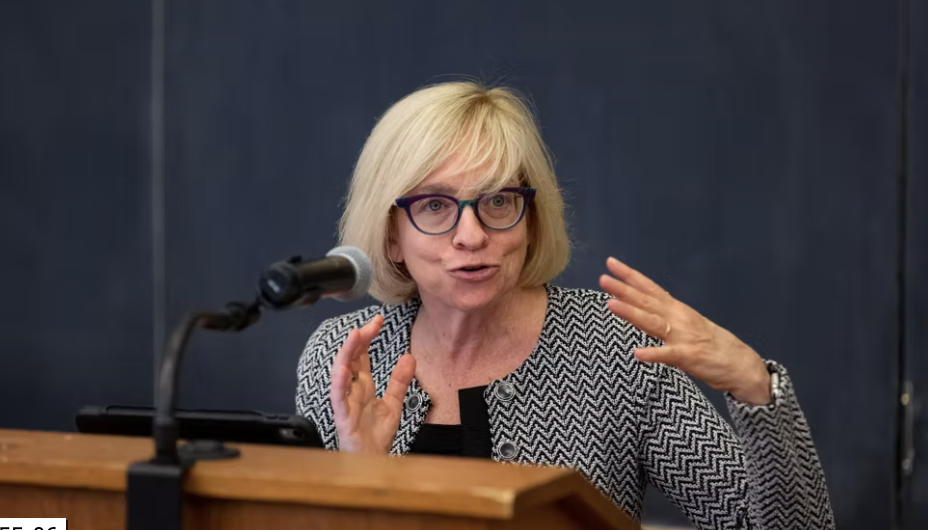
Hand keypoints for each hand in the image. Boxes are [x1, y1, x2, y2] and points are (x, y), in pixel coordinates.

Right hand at [330, 314, 416, 453]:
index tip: (378, 320)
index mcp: (362, 385)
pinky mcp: (343, 417)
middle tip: (369, 324)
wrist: (372, 461)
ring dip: (346, 354)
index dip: (367, 337)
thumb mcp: (394, 403)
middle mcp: (351, 390)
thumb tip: (410, 357)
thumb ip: (400, 381)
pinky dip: (339, 383)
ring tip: (355, 336)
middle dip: (358, 340)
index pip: (362, 355)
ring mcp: (345, 402)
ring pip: (340, 373)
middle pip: (351, 359)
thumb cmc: (376, 434)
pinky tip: (343, 370)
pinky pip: (338, 398)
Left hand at [599, 257, 771, 404]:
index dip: (631, 276)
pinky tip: (638, 353)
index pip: (650, 288)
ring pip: (653, 323)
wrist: (742, 365)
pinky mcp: (690, 357)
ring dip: (632, 313)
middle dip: (624, 290)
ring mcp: (684, 337)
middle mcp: (679, 318)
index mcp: (677, 310)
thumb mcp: (687, 324)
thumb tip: (639, 309)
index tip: (611, 264)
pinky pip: (669, 355)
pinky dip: (653, 353)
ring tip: (611, 304)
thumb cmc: (712, 345)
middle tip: (603, 279)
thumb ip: (664, 317)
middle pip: (647, 302)